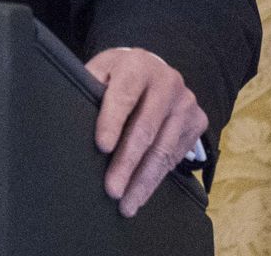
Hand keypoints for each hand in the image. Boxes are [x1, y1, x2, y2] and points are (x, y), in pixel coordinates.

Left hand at [86, 47, 206, 216]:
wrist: (155, 69)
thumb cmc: (118, 74)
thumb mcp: (101, 70)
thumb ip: (89, 87)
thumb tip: (72, 118)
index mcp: (137, 66)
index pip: (123, 97)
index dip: (111, 122)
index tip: (102, 147)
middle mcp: (167, 83)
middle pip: (145, 130)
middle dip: (127, 163)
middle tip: (112, 190)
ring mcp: (186, 104)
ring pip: (163, 150)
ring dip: (143, 181)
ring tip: (126, 204)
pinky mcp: (198, 121)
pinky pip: (176, 156)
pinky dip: (157, 177)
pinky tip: (142, 192)